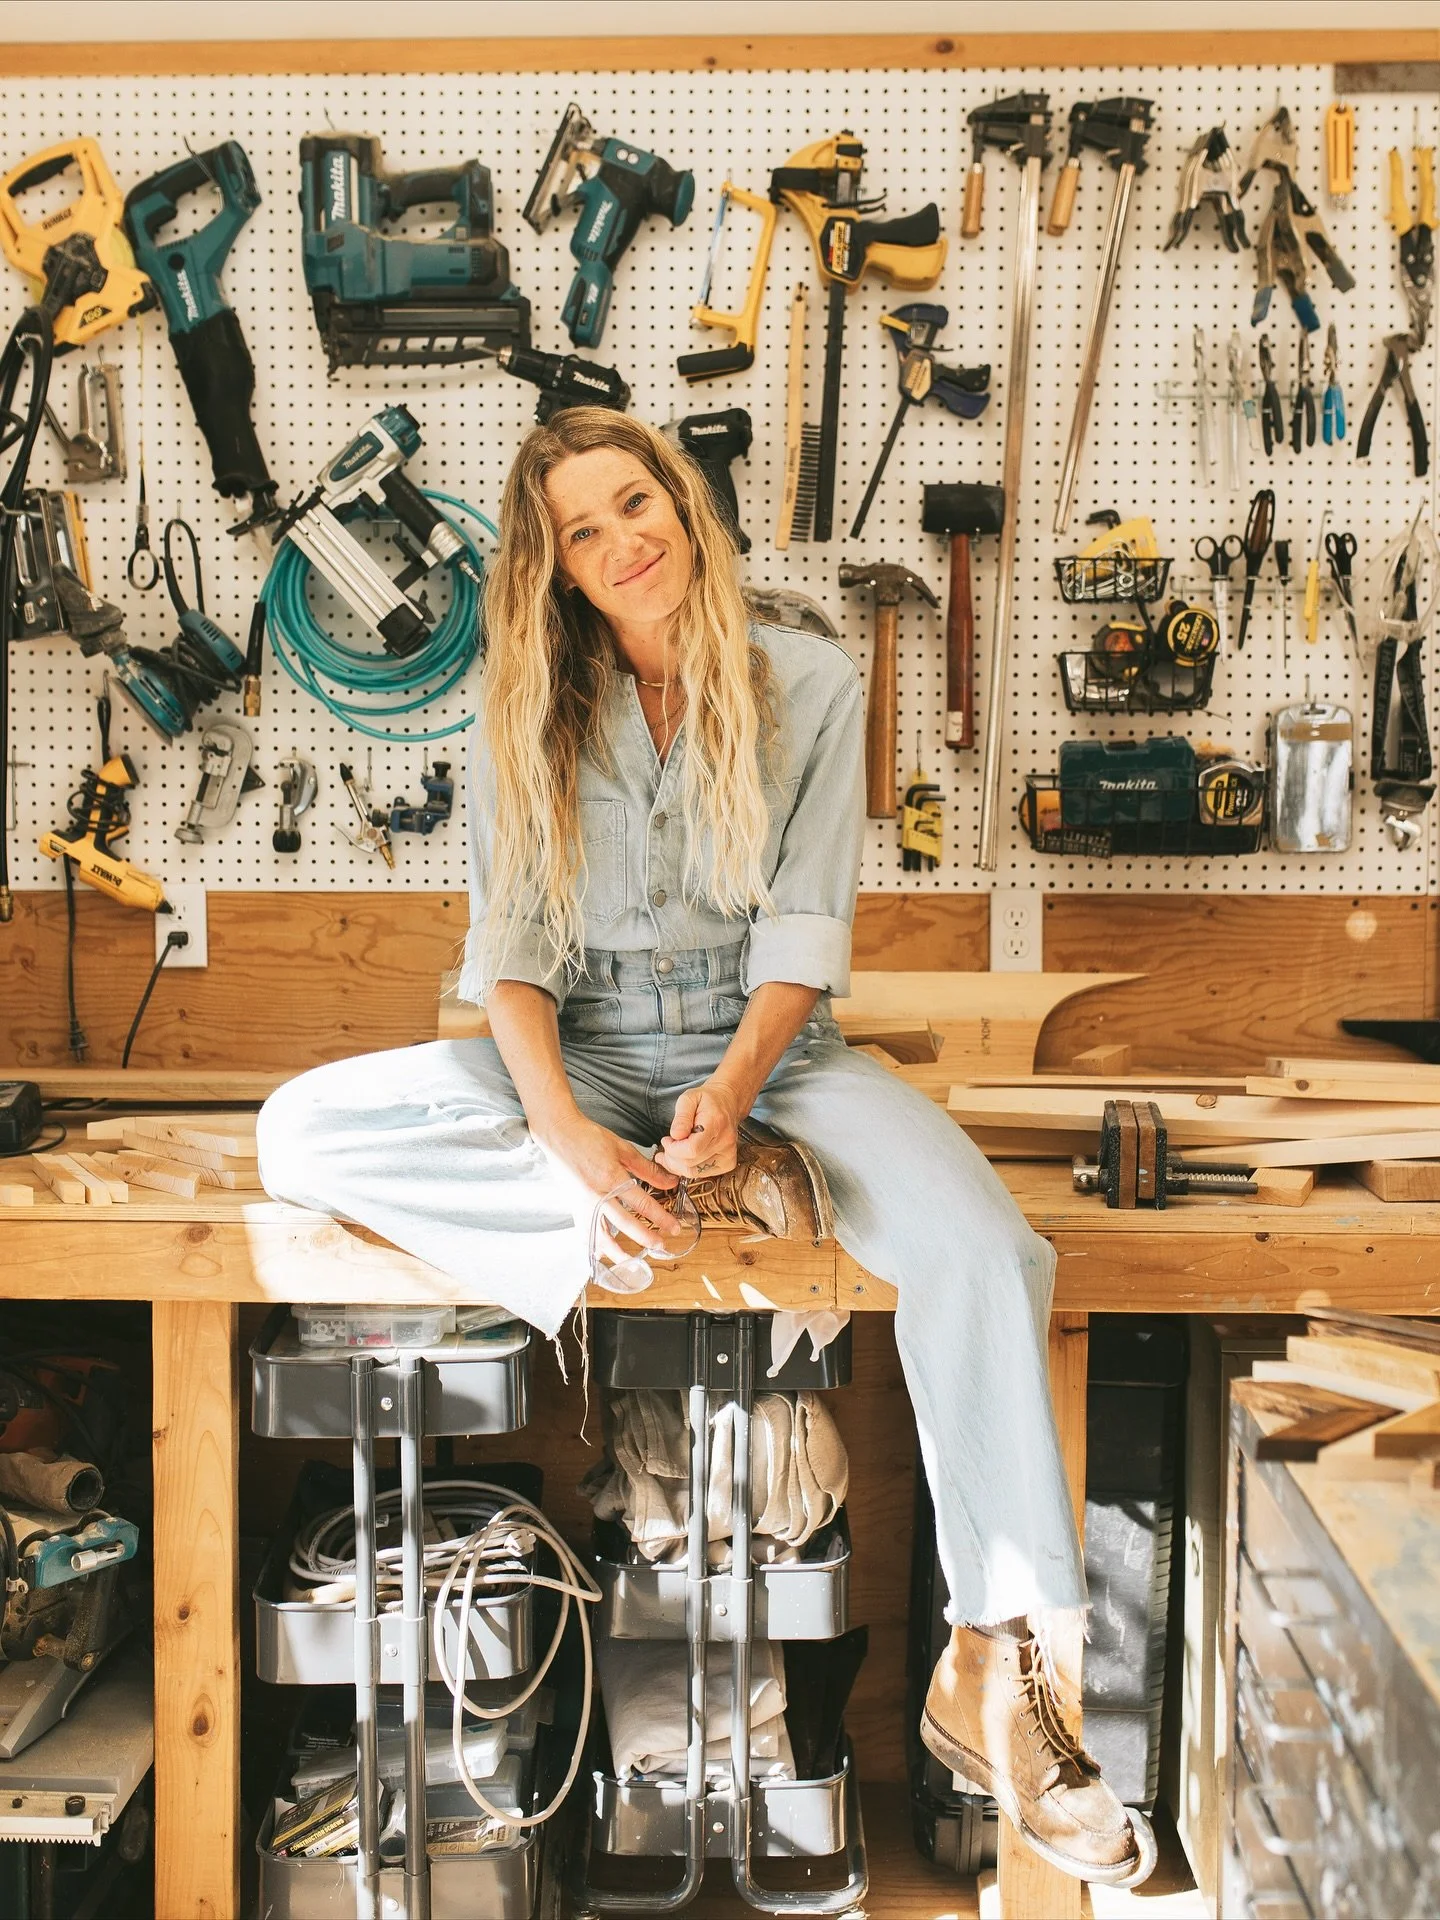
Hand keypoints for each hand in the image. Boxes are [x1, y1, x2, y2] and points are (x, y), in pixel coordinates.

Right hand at [532, 1111, 686, 1265]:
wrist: (559, 1134)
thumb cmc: (590, 1137)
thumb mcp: (623, 1148)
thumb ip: (647, 1169)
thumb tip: (670, 1182)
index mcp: (612, 1178)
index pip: (642, 1203)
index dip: (661, 1217)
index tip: (674, 1227)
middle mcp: (598, 1195)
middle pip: (625, 1223)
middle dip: (645, 1237)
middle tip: (661, 1246)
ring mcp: (583, 1204)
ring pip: (601, 1235)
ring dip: (618, 1252)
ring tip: (632, 1262)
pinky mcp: (574, 1207)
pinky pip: (584, 1233)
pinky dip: (593, 1246)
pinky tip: (601, 1255)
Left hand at [656, 1080, 743, 1178]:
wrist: (727, 1102)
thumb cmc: (706, 1100)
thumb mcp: (688, 1098)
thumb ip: (681, 1117)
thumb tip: (676, 1135)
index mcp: (716, 1123)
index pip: (692, 1149)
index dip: (674, 1149)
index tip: (667, 1140)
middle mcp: (725, 1142)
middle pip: (691, 1163)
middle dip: (672, 1156)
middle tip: (667, 1144)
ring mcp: (728, 1155)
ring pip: (694, 1172)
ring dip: (677, 1165)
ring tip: (671, 1152)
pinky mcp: (728, 1163)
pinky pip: (702, 1174)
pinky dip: (688, 1168)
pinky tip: (683, 1158)